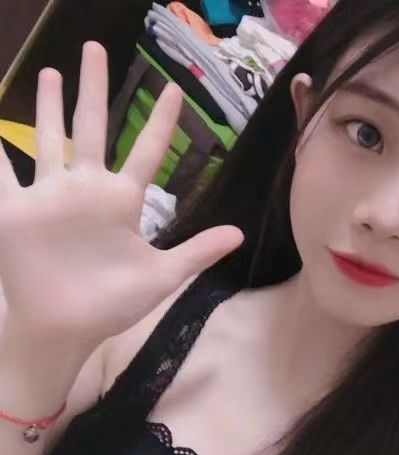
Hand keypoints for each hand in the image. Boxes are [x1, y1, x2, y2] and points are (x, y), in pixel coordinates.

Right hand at [0, 42, 242, 351]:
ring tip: (54, 71)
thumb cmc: (114, 304)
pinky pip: (0, 174)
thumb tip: (239, 233)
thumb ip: (197, 252)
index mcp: (122, 200)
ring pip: (48, 138)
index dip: (160, 121)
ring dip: (49, 106)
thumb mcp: (162, 276)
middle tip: (96, 48)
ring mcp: (50, 196)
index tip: (172, 89)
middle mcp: (87, 189)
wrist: (68, 328)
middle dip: (93, 88)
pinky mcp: (16, 210)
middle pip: (90, 127)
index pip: (145, 150)